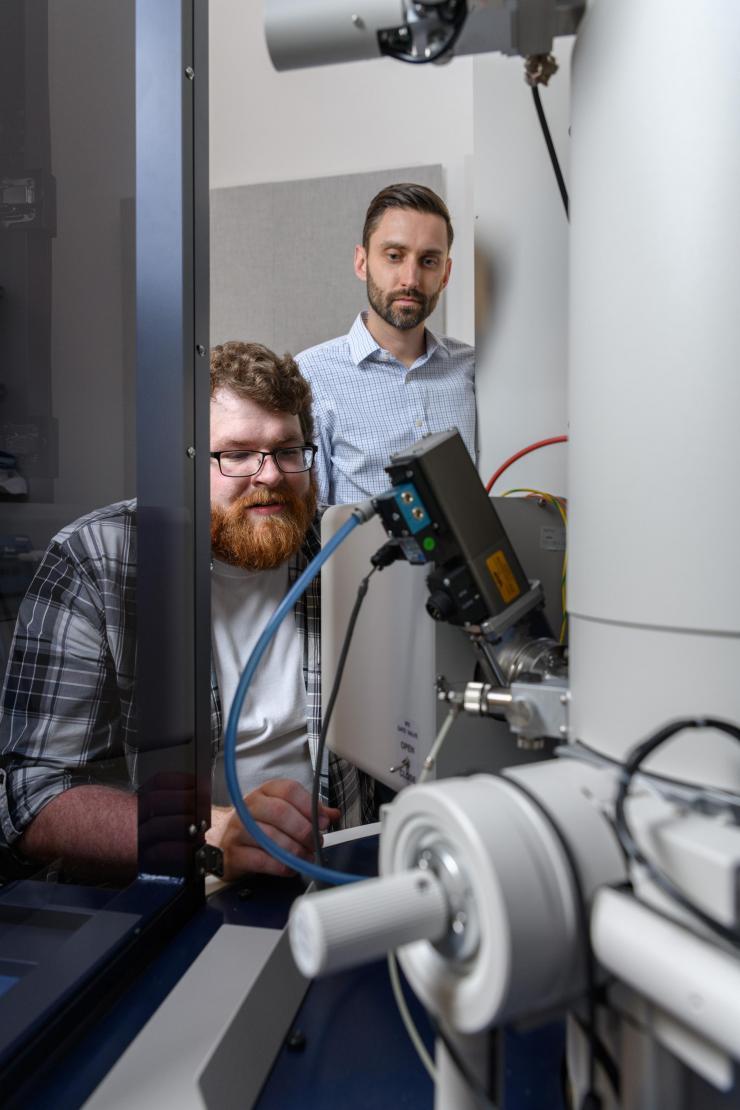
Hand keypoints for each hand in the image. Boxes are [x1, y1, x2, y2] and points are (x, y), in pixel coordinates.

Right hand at [207, 778, 340, 880]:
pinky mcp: (233, 852)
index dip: (309, 806)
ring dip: (295, 850)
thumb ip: (308, 812)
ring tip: (306, 858)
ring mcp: (238, 828)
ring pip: (270, 837)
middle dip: (303, 830)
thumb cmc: (258, 825)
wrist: (224, 841)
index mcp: (265, 791)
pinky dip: (280, 866)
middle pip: (280, 812)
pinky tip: (289, 868)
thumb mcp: (283, 812)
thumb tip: (332, 814)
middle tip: (315, 843)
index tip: (323, 821)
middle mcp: (250, 806)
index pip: (289, 790)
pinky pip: (260, 859)